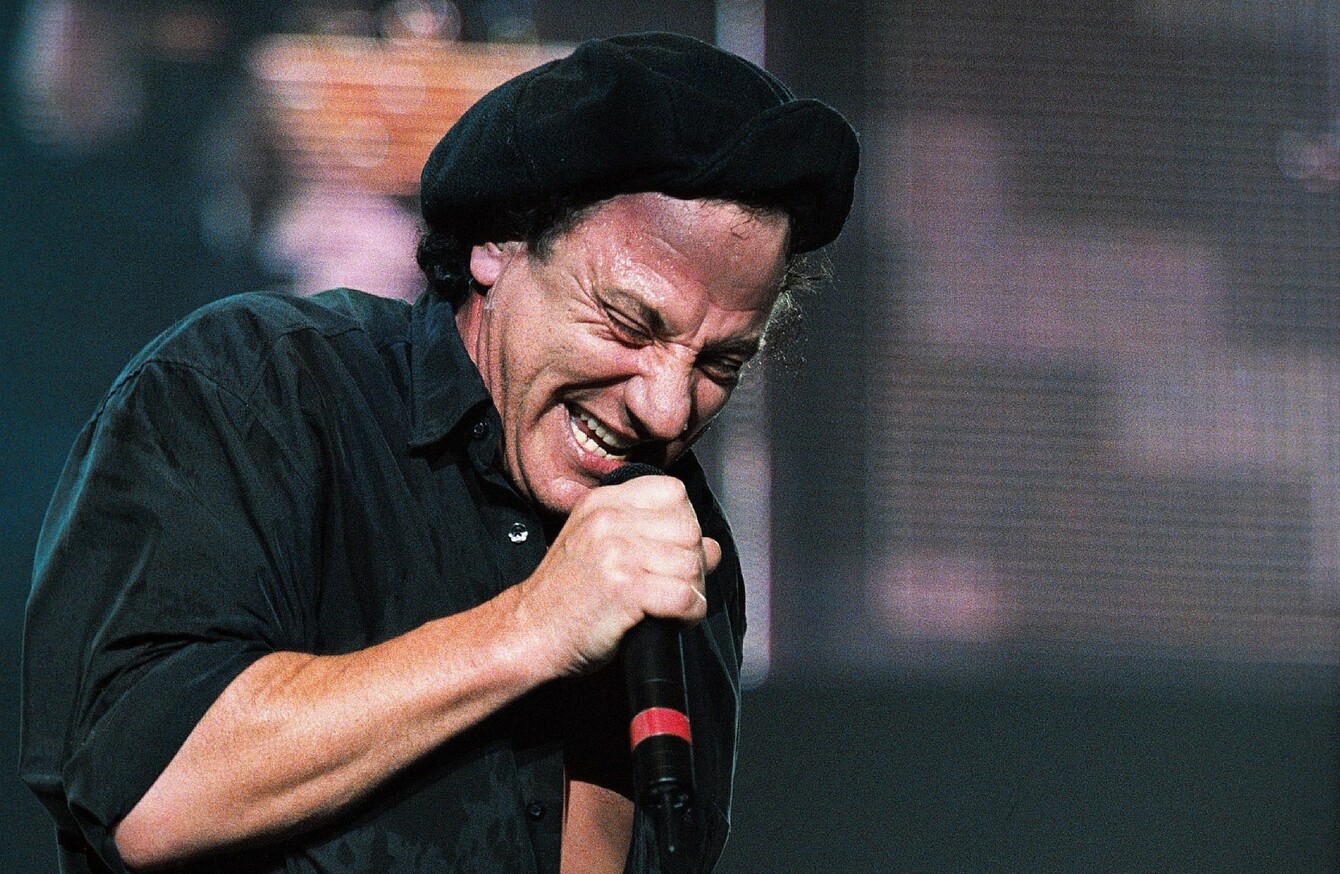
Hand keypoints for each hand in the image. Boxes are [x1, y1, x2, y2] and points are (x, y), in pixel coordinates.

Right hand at [514, 475, 720, 675]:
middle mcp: (610, 521)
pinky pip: (685, 596)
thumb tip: (712, 547)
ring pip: (692, 564)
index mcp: (604, 503)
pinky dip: (689, 614)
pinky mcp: (625, 588)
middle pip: (689, 529)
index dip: (684, 524)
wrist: (528, 632)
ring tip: (670, 607)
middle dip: (693, 563)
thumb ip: (653, 539)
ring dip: (692, 592)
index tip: (672, 551)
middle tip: (674, 586)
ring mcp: (617, 552)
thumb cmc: (564, 597)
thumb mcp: (602, 549)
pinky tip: (671, 621)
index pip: (674, 493)